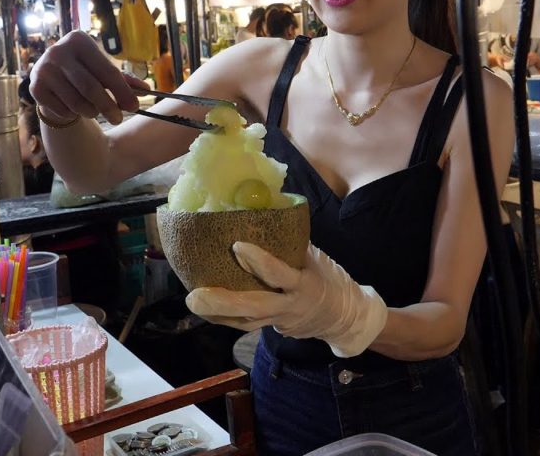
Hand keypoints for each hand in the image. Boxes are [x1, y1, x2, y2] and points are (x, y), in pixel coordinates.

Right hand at [29, 31, 150, 124]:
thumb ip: (124, 80)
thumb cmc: (84, 73)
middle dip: (108, 107)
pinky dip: (74, 115)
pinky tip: (74, 108)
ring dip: (91, 112)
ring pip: (77, 102)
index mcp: (79, 40)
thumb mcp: (102, 71)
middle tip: (118, 118)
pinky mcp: (35, 87)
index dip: (122, 91)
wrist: (52, 80)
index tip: (134, 107)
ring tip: (95, 111)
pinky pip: (63, 110)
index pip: (106, 71)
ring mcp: (44, 69)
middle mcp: (58, 51)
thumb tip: (147, 89)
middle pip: (91, 88)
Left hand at [186, 242, 388, 357]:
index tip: (237, 245)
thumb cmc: (330, 280)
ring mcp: (280, 320)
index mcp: (304, 284)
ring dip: (217, 313)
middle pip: (254, 307)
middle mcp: (290, 306)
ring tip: (194, 301)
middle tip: (195, 295)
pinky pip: (246, 324)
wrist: (345, 318)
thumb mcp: (317, 259)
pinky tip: (206, 309)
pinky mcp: (273, 327)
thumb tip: (263, 211)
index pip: (279, 273)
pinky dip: (225, 317)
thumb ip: (292, 243)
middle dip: (223, 302)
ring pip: (246, 321)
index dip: (259, 261)